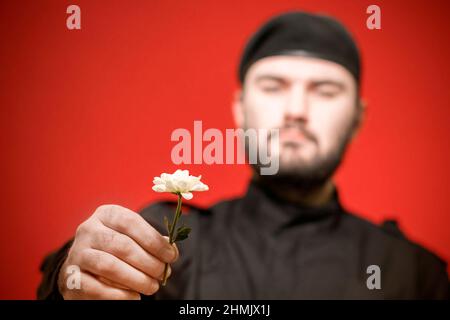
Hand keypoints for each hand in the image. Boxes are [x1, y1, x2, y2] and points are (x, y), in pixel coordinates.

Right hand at [58, 204, 177, 298]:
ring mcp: (77, 253)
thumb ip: (152, 242)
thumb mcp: (133, 238)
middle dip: (148, 262)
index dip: (154, 240)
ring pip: (109, 266)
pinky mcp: (70, 277)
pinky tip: (134, 297)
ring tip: (152, 287)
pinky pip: (96, 288)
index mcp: (106, 214)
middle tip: (162, 274)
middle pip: (122, 246)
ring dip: (136, 279)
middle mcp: (88, 229)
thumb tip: (171, 250)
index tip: (171, 256)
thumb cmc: (116, 250)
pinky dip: (119, 295)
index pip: (132, 223)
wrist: (83, 268)